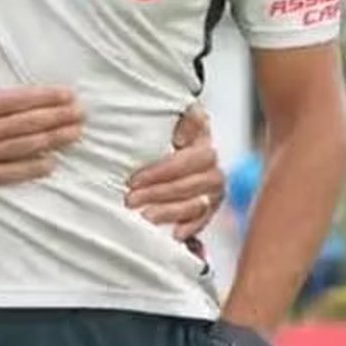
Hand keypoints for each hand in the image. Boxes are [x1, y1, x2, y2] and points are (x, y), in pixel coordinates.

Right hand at [0, 40, 84, 189]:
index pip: (17, 102)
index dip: (45, 98)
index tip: (66, 95)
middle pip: (27, 125)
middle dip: (57, 119)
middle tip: (81, 115)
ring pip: (24, 149)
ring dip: (52, 141)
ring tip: (74, 135)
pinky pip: (9, 174)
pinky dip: (31, 170)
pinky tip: (50, 164)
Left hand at [125, 103, 225, 239]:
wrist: (173, 141)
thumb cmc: (166, 127)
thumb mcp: (170, 113)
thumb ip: (184, 118)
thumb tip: (180, 138)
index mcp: (203, 139)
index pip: (191, 158)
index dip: (164, 169)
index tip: (135, 178)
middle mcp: (212, 165)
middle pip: (192, 182)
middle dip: (159, 191)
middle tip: (131, 197)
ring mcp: (214, 188)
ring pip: (197, 203)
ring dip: (169, 210)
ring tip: (145, 215)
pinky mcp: (211, 206)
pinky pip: (204, 220)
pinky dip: (191, 227)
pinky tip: (174, 233)